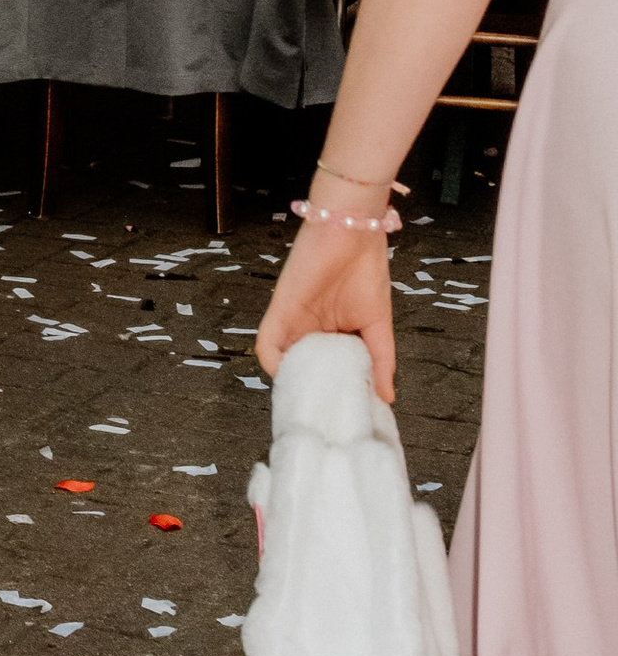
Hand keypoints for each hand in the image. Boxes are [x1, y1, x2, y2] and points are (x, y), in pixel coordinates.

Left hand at [258, 211, 395, 405]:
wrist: (352, 233)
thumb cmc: (365, 271)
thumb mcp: (378, 325)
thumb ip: (380, 361)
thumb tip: (387, 398)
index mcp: (335, 336)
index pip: (328, 373)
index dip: (332, 395)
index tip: (341, 419)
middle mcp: (312, 333)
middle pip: (305, 372)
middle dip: (310, 396)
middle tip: (320, 422)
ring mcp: (295, 324)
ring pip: (284, 363)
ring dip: (290, 384)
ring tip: (304, 405)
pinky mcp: (280, 312)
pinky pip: (267, 343)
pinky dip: (273, 362)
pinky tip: (287, 376)